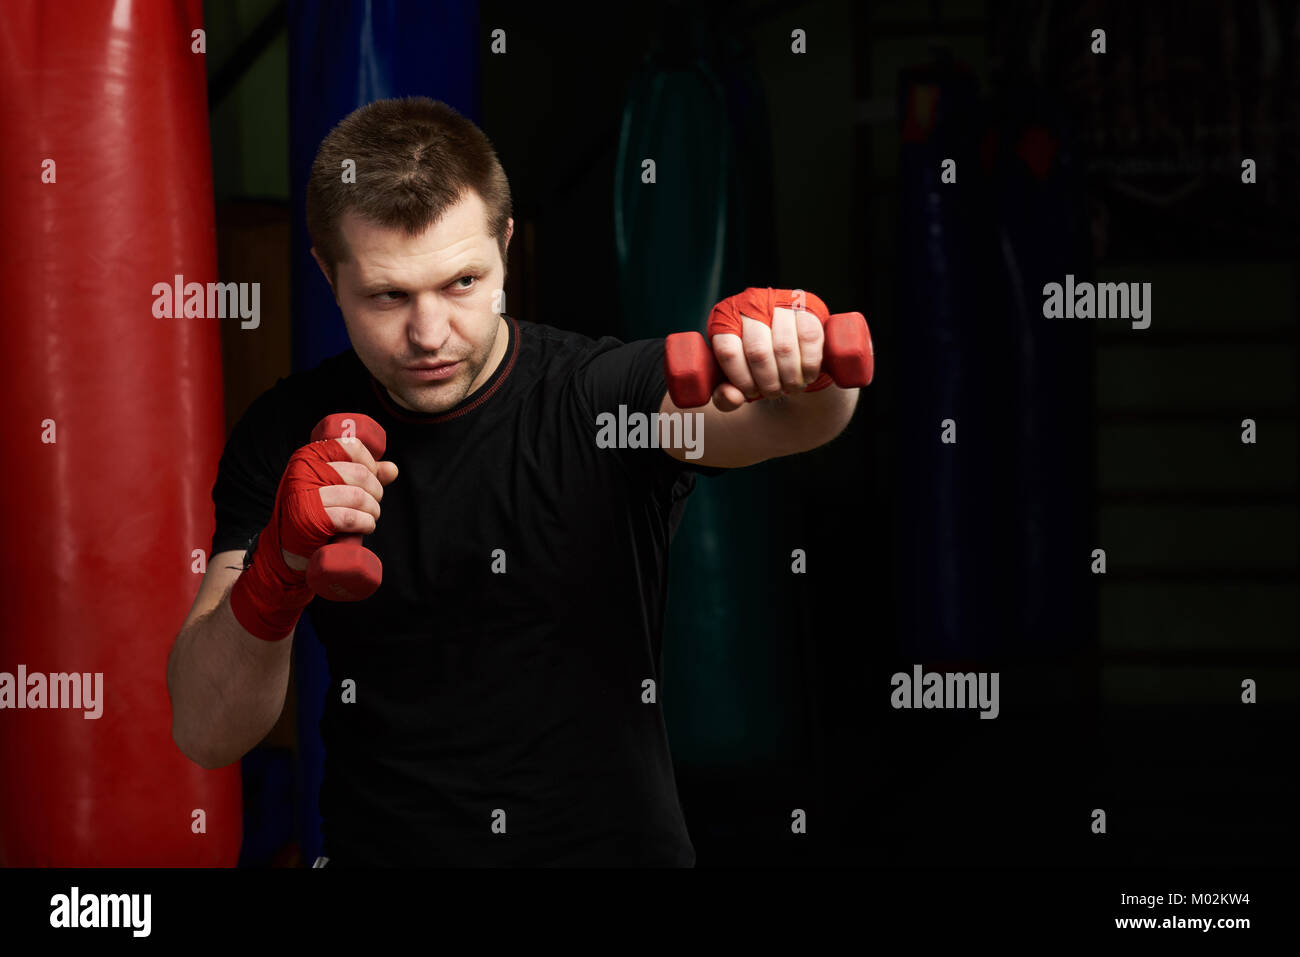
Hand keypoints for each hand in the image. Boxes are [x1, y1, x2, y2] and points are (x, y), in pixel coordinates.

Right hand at [278, 436, 398, 571]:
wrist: (287, 546)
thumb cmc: (316, 511)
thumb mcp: (334, 485)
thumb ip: (363, 474)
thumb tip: (392, 469)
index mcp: (309, 455)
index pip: (352, 446)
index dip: (371, 464)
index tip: (372, 479)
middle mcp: (303, 470)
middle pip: (360, 473)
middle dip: (376, 492)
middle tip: (372, 504)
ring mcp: (304, 494)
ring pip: (358, 496)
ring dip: (373, 511)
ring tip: (369, 517)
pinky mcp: (309, 519)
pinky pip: (350, 517)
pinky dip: (365, 523)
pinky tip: (364, 526)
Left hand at [706, 287, 830, 410]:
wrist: (787, 341)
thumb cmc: (755, 364)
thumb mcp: (737, 380)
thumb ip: (726, 396)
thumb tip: (732, 397)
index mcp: (724, 320)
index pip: (728, 351)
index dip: (742, 379)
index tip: (752, 393)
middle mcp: (749, 305)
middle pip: (757, 351)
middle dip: (768, 382)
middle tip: (774, 393)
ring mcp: (778, 304)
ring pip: (784, 346)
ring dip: (790, 377)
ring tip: (790, 388)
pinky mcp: (806, 307)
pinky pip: (809, 338)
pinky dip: (809, 364)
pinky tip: (808, 376)